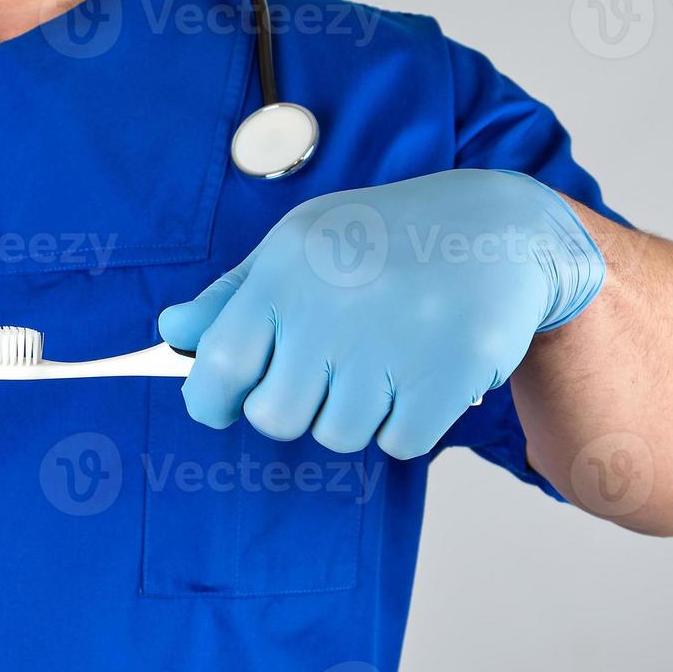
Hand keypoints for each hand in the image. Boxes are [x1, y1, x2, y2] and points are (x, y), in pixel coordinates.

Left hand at [159, 170, 605, 458]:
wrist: (499, 227)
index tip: (222, 403)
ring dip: (357, 413)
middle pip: (275, 418)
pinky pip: (399, 443)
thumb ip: (234, 294)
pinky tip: (420, 372)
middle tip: (325, 372)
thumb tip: (173, 330)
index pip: (219, 364)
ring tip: (383, 358)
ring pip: (339, 435)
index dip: (211, 399)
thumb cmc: (383, 239)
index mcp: (286, 273)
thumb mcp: (300, 244)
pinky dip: (407, 423)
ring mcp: (389, 345)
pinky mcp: (445, 377)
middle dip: (294, 408)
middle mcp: (330, 310)